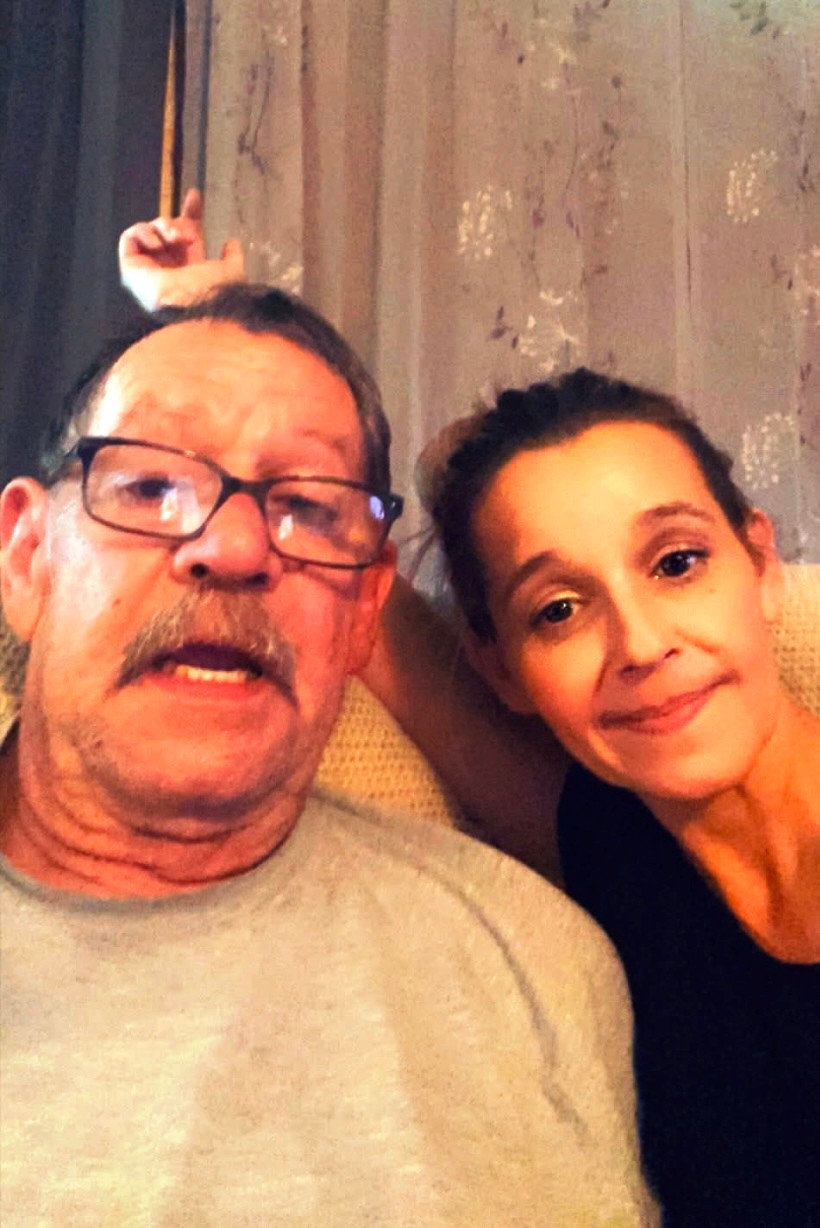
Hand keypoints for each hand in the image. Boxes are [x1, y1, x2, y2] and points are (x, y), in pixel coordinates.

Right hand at [118, 188, 245, 311]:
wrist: (194, 304)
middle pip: (168, 227)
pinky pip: (129, 238)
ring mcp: (149, 267)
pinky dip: (142, 232)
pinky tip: (157, 242)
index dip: (191, 213)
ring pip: (150, 229)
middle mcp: (169, 266)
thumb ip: (232, 257)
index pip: (188, 233)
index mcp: (191, 267)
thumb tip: (232, 242)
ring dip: (164, 227)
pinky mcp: (131, 267)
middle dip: (179, 223)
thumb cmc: (215, 290)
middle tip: (185, 235)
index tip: (195, 195)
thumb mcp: (232, 271)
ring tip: (174, 239)